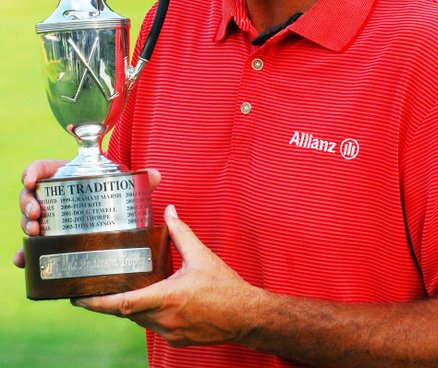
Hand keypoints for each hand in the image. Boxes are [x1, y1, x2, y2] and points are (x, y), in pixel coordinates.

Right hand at [13, 163, 161, 268]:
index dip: (32, 172)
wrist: (115, 215)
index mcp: (66, 176)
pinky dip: (25, 254)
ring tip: (34, 233)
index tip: (30, 181)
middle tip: (36, 215)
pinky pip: (33, 247)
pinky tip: (22, 261)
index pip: (41, 169)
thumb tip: (156, 175)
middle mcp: (54, 196)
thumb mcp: (124, 184)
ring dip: (26, 226)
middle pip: (30, 196)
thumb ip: (140, 178)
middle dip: (28, 205)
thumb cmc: (115, 193)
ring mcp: (50, 219)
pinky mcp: (52, 240)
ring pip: (29, 220)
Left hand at [73, 205, 260, 346]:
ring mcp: (170, 332)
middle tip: (91, 288)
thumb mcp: (201, 256)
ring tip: (118, 289)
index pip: (123, 304)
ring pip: (138, 320)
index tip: (79, 297)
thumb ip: (181, 233)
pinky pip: (152, 325)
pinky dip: (145, 312)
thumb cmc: (225, 287)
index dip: (97, 302)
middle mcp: (165, 319)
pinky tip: (148, 298)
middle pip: (125, 313)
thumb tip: (170, 211)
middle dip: (108, 302)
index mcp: (168, 298)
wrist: (245, 316)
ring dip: (128, 306)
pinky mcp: (176, 339)